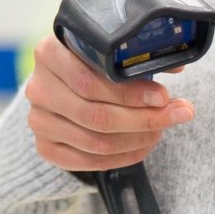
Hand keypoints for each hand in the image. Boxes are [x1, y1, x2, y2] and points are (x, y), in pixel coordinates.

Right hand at [25, 35, 194, 174]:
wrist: (63, 86)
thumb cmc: (91, 64)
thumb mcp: (107, 52)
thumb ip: (137, 57)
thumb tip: (177, 65)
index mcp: (49, 53)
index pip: (90, 82)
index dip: (131, 94)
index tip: (163, 97)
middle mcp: (38, 87)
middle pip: (96, 115)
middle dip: (143, 119)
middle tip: (175, 115)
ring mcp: (38, 120)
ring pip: (96, 142)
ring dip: (137, 139)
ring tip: (162, 129)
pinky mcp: (45, 146)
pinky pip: (89, 161)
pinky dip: (123, 157)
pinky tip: (143, 145)